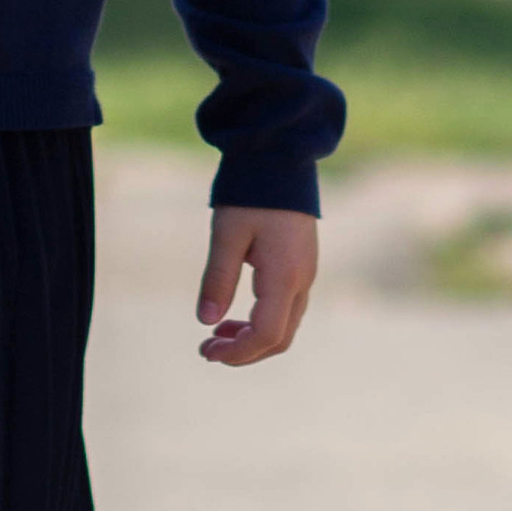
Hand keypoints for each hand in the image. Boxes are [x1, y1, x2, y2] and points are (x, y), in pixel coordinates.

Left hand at [196, 207, 318, 365]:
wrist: (280, 157)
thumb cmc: (250, 193)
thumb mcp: (227, 234)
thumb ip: (218, 278)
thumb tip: (206, 322)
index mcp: (285, 275)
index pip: (266, 334)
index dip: (237, 352)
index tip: (206, 351)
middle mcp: (302, 280)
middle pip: (280, 338)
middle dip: (244, 352)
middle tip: (206, 350)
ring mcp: (305, 273)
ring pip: (285, 326)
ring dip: (252, 338)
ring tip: (216, 334)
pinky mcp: (301, 265)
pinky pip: (286, 309)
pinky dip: (262, 321)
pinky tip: (234, 315)